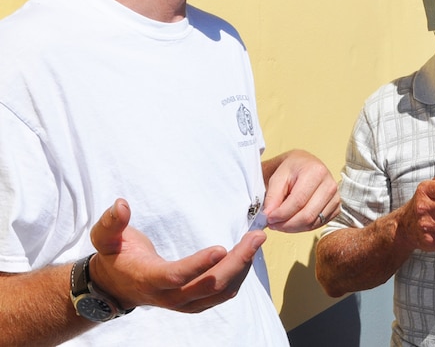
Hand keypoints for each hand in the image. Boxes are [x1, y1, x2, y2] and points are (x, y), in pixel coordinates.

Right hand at [89, 199, 265, 312]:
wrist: (116, 287)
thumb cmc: (114, 257)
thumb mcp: (104, 238)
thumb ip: (112, 222)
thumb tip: (121, 204)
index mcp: (149, 279)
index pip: (177, 276)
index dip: (199, 264)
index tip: (221, 247)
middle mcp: (170, 297)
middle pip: (209, 286)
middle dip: (237, 261)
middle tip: (256, 237)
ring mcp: (185, 303)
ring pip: (221, 291)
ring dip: (242, 267)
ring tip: (256, 241)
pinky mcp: (196, 302)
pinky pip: (223, 294)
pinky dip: (239, 275)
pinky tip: (248, 255)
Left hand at [261, 150, 339, 231]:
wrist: (305, 166)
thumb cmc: (292, 170)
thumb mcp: (277, 177)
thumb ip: (272, 197)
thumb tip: (270, 215)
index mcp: (316, 172)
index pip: (298, 201)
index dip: (282, 214)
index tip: (269, 218)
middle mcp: (330, 185)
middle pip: (307, 215)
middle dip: (287, 224)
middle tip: (273, 224)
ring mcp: (335, 197)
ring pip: (313, 223)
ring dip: (293, 227)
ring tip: (281, 222)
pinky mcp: (336, 208)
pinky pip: (318, 224)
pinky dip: (303, 227)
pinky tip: (293, 220)